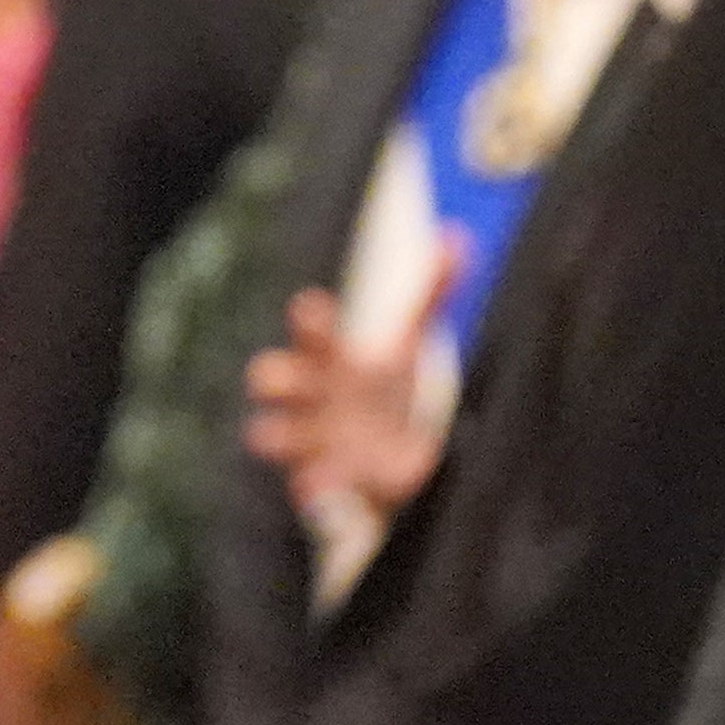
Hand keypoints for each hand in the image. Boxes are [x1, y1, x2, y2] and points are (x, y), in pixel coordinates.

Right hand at [236, 256, 455, 520]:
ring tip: (275, 436)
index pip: (309, 329)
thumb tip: (457, 237)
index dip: (307, 320)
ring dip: (273, 433)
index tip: (311, 309)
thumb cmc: (382, 391)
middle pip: (269, 375)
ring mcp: (306, 440)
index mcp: (329, 356)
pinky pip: (304, 487)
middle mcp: (307, 396)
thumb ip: (430, 294)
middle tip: (273, 377)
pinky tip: (319, 484)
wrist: (376, 454)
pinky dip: (311, 485)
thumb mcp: (407, 344)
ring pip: (266, 434)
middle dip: (271, 375)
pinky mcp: (319, 483)